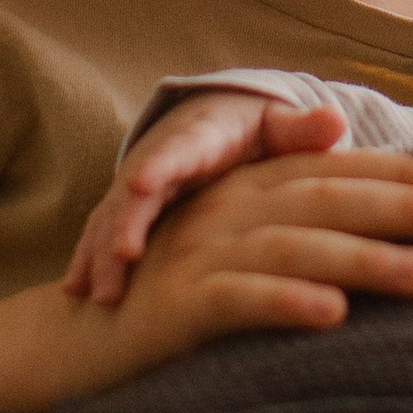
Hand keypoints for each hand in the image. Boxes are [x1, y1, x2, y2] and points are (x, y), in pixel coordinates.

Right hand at [65, 90, 350, 304]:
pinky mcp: (127, 216)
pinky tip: (79, 293)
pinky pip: (100, 237)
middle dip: (124, 220)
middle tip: (120, 254)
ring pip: (112, 217)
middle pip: (136, 188)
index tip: (143, 183)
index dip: (159, 165)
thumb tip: (333, 120)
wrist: (204, 126)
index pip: (178, 149)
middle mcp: (159, 160)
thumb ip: (301, 131)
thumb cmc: (249, 134)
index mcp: (199, 136)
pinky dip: (89, 262)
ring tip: (99, 291)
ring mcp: (137, 190)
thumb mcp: (275, 129)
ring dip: (101, 251)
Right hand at [83, 145, 412, 384]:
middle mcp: (227, 211)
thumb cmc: (176, 298)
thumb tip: (377, 214)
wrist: (78, 342)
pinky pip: (237, 300)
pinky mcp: (177, 306)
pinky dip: (285, 304)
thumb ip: (302, 226)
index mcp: (247, 190)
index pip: (338, 172)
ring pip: (292, 245)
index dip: (404, 175)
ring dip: (361, 257)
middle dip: (404, 205)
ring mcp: (200, 255)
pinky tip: (332, 316)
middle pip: (326, 198)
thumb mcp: (241, 253)